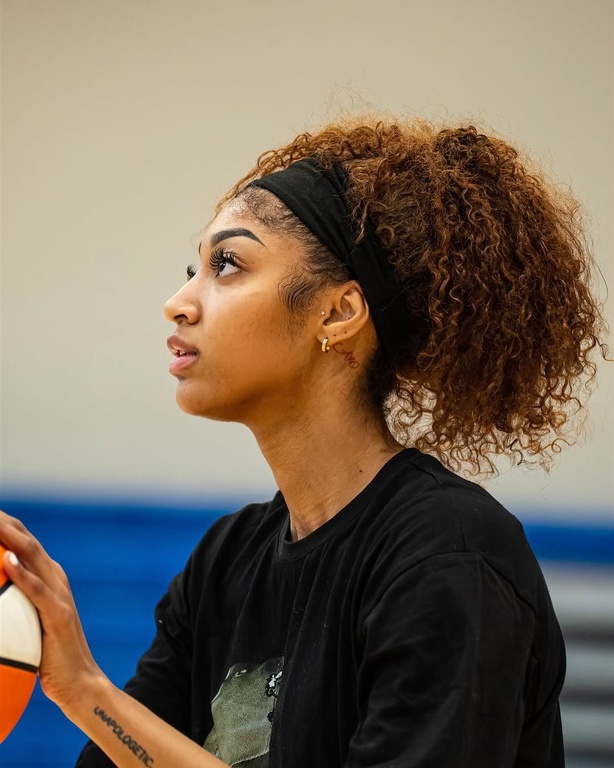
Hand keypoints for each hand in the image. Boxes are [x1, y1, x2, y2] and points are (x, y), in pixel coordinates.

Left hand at [0, 510, 103, 713]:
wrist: (80, 681)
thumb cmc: (51, 657)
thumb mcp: (30, 623)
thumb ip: (19, 603)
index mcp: (50, 577)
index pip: (24, 542)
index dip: (6, 525)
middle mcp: (56, 579)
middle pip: (27, 541)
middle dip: (5, 524)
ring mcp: (59, 594)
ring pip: (33, 556)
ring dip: (11, 537)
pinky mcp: (59, 614)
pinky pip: (37, 590)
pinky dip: (21, 572)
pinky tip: (6, 559)